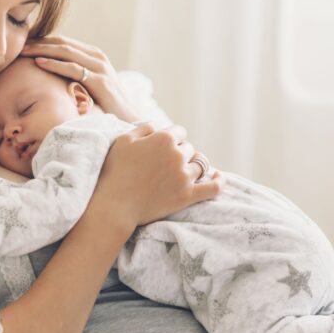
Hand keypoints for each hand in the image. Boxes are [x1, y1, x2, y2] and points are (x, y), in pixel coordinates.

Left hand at [20, 35, 138, 121]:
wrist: (129, 120)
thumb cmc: (106, 106)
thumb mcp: (90, 86)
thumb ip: (75, 76)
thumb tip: (51, 76)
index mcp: (94, 55)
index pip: (64, 42)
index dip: (43, 41)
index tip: (23, 44)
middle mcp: (98, 57)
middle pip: (63, 43)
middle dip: (39, 42)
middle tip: (19, 44)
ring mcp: (100, 68)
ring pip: (66, 51)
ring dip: (42, 49)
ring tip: (24, 50)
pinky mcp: (100, 81)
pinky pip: (73, 68)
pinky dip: (54, 64)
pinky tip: (39, 62)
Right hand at [92, 123, 222, 228]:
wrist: (115, 205)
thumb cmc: (115, 171)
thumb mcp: (124, 140)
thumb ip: (144, 128)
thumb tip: (158, 128)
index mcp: (164, 138)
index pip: (179, 132)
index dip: (171, 138)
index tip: (163, 147)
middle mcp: (178, 155)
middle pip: (189, 148)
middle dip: (180, 153)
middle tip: (165, 164)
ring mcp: (185, 176)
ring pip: (200, 165)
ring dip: (192, 166)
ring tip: (182, 172)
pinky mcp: (188, 196)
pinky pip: (213, 187)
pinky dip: (218, 181)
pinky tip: (218, 176)